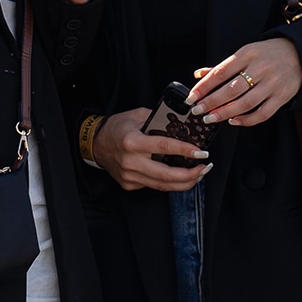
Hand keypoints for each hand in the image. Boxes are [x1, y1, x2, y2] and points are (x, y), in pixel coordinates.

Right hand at [92, 107, 211, 192]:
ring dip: (184, 182)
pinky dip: (170, 183)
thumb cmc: (117, 127)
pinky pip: (154, 185)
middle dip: (190, 174)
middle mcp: (131, 162)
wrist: (96, 143)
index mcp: (133, 142)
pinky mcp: (130, 184)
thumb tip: (183, 125)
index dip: (185, 150)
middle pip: (166, 175)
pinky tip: (181, 177)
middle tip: (205, 168)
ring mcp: (130, 176)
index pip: (165, 147)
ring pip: (163, 185)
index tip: (201, 152)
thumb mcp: (138, 115)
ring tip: (199, 174)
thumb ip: (159, 120)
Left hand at [187, 38, 301, 127]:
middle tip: (197, 110)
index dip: (204, 86)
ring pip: (246, 102)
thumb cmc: (267, 54)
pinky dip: (247, 120)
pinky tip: (234, 121)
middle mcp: (260, 69)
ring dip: (226, 112)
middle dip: (212, 102)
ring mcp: (272, 84)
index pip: (221, 72)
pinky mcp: (282, 97)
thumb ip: (222, 66)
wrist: (300, 54)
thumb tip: (198, 74)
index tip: (192, 96)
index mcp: (247, 54)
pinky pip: (263, 113)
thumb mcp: (245, 53)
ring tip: (211, 118)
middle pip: (232, 89)